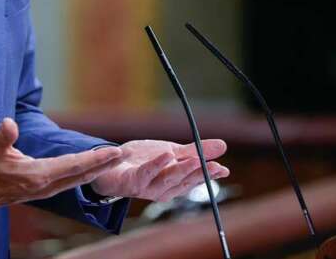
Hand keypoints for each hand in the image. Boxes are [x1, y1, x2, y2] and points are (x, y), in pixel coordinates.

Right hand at [0, 118, 122, 214]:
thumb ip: (2, 137)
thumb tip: (9, 123)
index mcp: (37, 176)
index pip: (73, 166)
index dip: (95, 158)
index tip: (114, 151)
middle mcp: (45, 186)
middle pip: (81, 175)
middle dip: (104, 165)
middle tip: (124, 153)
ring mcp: (44, 191)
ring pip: (77, 180)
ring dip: (96, 170)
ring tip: (113, 160)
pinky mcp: (40, 190)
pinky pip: (69, 182)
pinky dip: (83, 174)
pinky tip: (90, 170)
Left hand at [90, 139, 228, 201]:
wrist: (111, 164)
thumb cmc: (142, 161)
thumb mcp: (172, 152)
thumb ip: (195, 151)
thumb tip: (223, 145)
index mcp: (174, 183)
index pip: (195, 179)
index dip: (209, 175)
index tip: (223, 169)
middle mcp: (163, 189)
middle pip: (183, 181)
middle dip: (199, 172)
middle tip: (214, 164)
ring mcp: (147, 187)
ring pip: (167, 179)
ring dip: (181, 169)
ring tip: (195, 158)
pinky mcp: (132, 182)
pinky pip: (145, 173)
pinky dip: (156, 164)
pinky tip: (166, 154)